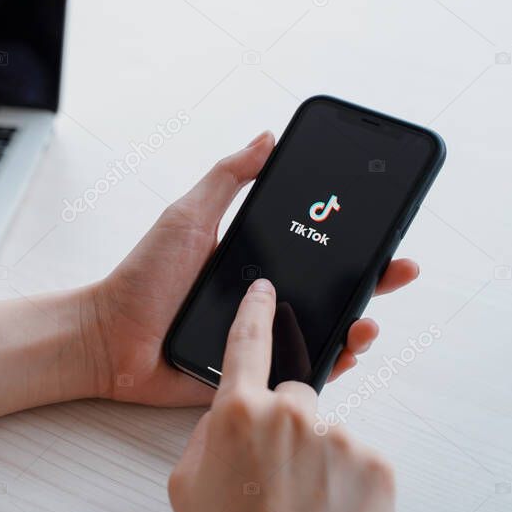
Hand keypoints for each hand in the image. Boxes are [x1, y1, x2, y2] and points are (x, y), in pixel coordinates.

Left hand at [84, 131, 418, 404]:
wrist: (109, 337)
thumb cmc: (144, 276)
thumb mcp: (188, 217)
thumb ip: (226, 178)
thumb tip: (266, 136)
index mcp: (254, 262)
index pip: (316, 249)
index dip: (353, 241)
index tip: (386, 227)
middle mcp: (265, 299)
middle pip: (332, 291)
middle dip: (374, 281)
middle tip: (401, 269)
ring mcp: (262, 338)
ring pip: (324, 334)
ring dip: (357, 326)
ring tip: (370, 318)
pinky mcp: (253, 375)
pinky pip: (298, 373)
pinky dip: (329, 366)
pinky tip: (347, 353)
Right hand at [168, 279, 395, 511]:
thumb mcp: (187, 484)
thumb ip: (208, 432)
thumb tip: (231, 414)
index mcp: (238, 412)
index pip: (247, 344)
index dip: (255, 312)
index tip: (265, 290)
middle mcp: (291, 413)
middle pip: (294, 395)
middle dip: (286, 425)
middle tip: (275, 477)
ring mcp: (340, 437)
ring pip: (325, 432)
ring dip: (316, 459)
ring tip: (301, 507)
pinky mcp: (377, 464)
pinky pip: (358, 459)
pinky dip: (346, 481)